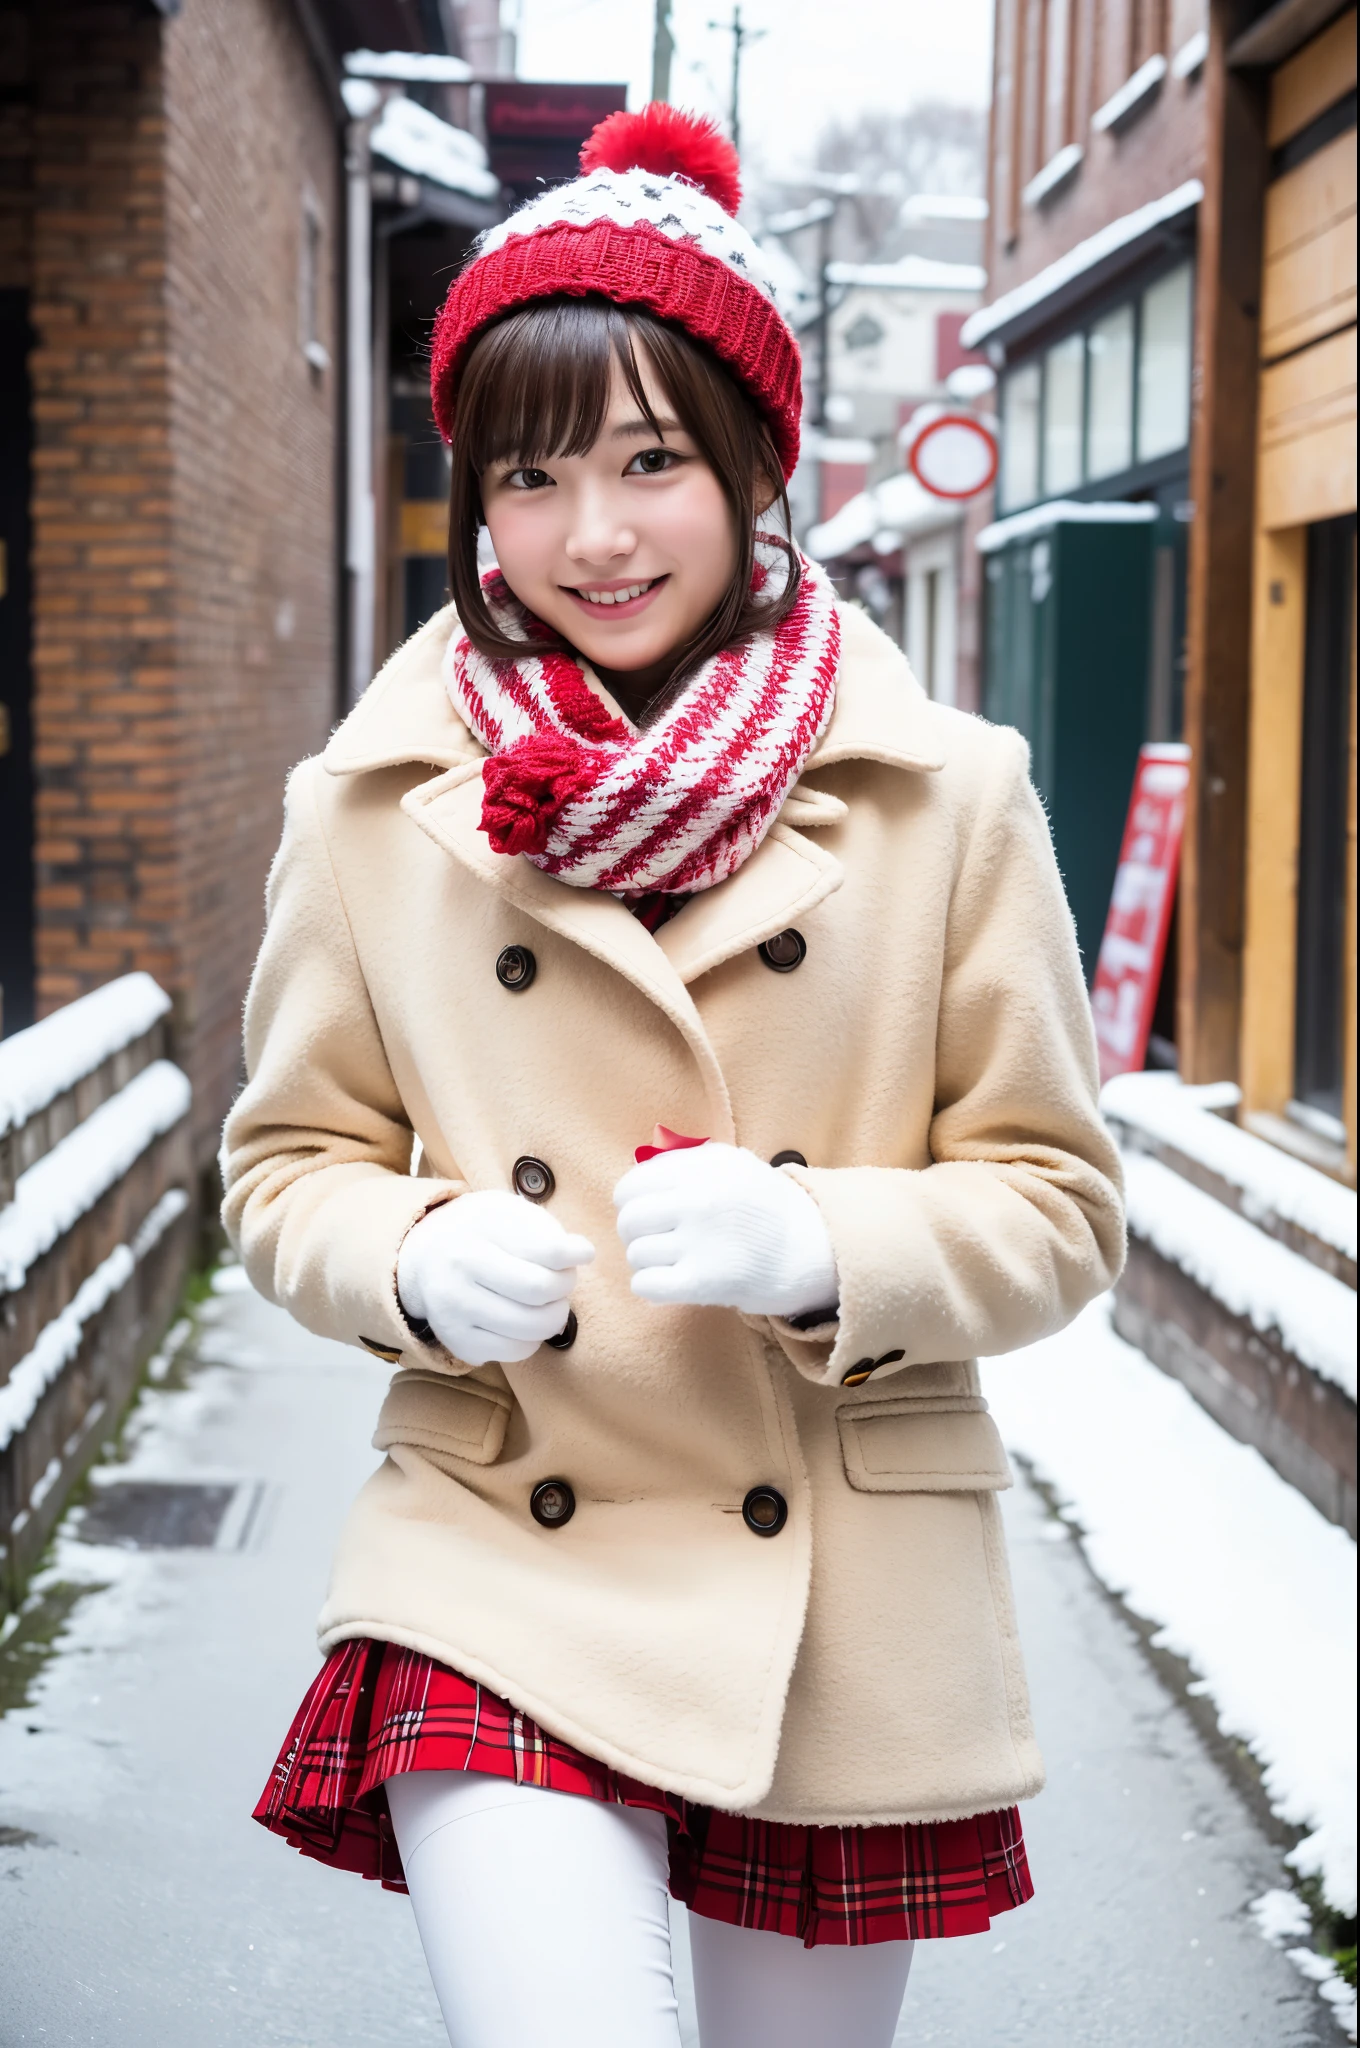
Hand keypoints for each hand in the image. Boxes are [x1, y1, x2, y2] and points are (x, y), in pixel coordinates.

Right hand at [397, 1191, 594, 1365]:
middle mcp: (457, 1275)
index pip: (545, 1251)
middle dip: (565, 1286)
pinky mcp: (458, 1343)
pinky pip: (516, 1351)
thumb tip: (582, 1254)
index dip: (574, 1254)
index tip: (582, 1252)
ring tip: (548, 1301)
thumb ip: (545, 1228)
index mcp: (473, 1235)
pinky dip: (533, 1338)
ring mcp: (454, 1313)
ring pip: (531, 1327)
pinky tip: (525, 1319)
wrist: (424, 1255)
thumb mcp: (506, 1211)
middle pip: (540, 1290)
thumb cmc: (480, 1230)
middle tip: (561, 1279)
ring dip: (554, 1315)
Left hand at [613, 1143, 837, 1318]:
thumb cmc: (769, 1209)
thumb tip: (637, 1174)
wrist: (815, 1252)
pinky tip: (669, 1283)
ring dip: (647, 1262)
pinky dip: (649, 1287)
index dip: (630, 1202)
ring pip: (636, 1254)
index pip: (632, 1185)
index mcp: (704, 1168)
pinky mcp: (704, 1281)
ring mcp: (701, 1241)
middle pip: (629, 1219)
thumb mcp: (736, 1165)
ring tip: (672, 1262)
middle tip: (656, 1240)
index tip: (645, 1212)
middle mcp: (700, 1199)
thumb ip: (687, 1162)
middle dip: (635, 1233)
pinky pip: (645, 1285)